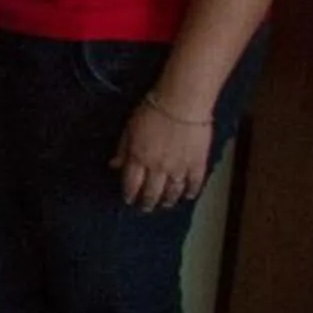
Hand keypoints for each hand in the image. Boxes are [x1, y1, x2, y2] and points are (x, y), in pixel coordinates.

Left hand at [113, 97, 216, 211]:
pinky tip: (188, 197)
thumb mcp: (129, 127)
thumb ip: (123, 148)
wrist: (182, 104)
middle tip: (146, 208)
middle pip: (152, 191)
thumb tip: (114, 165)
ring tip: (165, 205)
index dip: (129, 193)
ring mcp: (179, 168)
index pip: (131, 183)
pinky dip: (191, 192)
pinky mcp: (198, 164)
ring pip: (173, 191)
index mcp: (139, 158)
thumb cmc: (152, 110)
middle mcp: (158, 167)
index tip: (128, 200)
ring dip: (168, 200)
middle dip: (147, 202)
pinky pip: (194, 183)